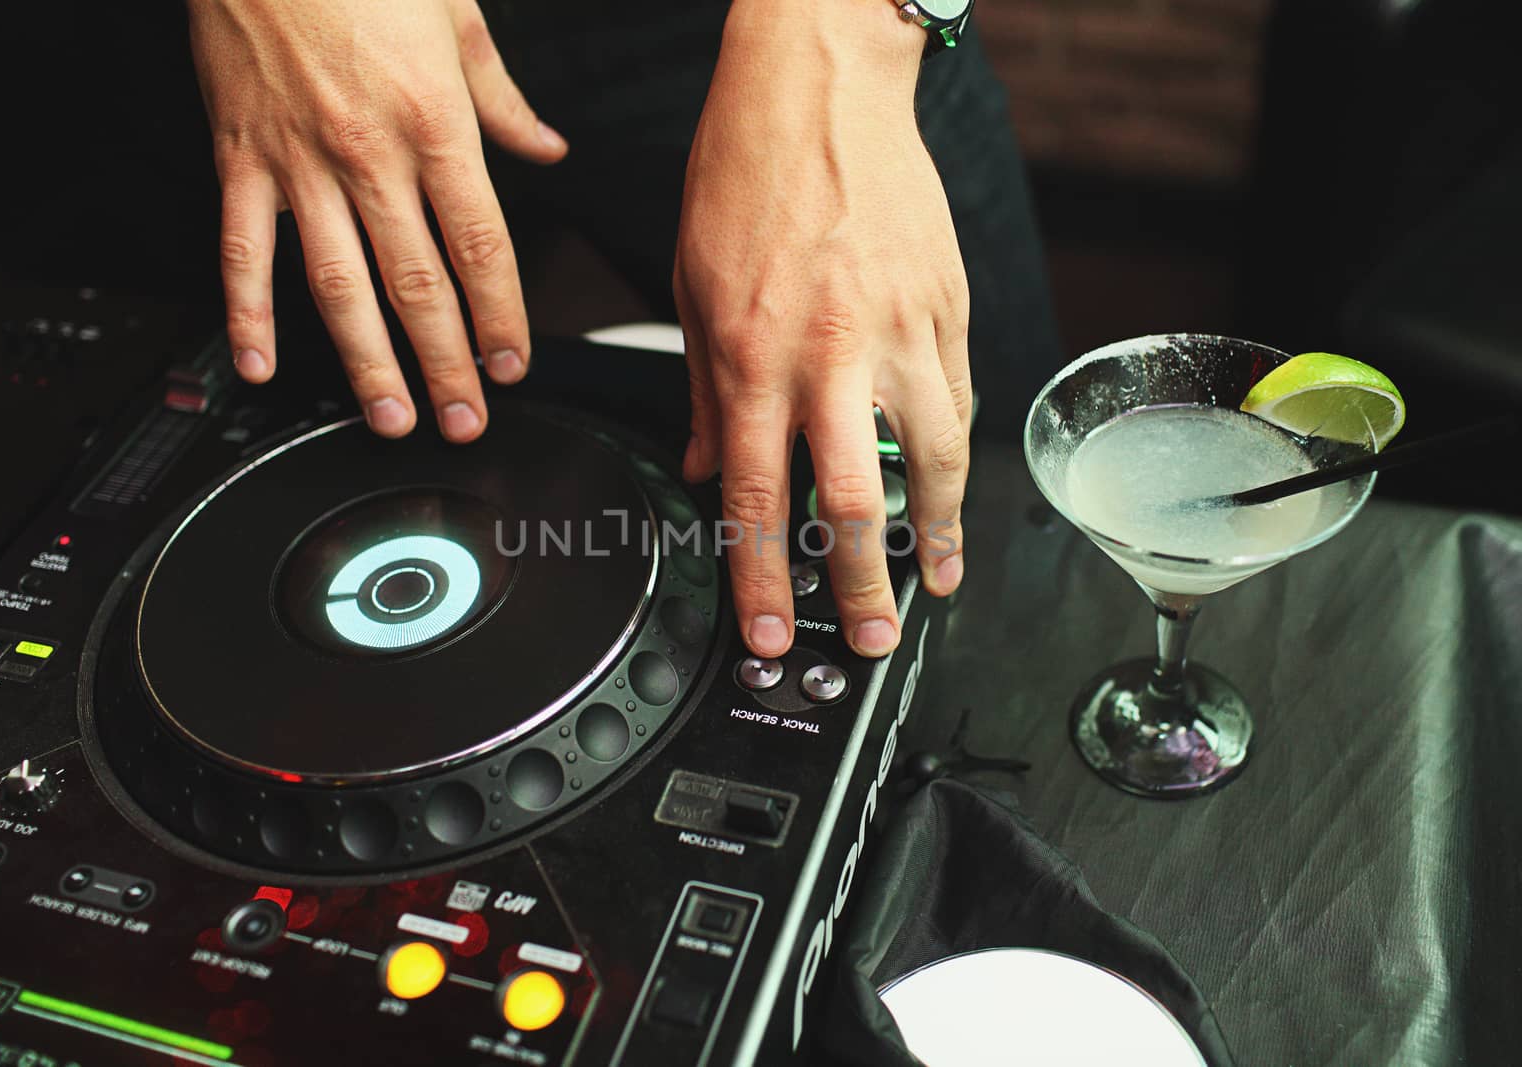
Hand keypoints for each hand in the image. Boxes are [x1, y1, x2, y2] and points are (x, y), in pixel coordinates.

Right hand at [188, 0, 566, 440]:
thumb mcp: (458, 19)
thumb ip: (503, 100)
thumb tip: (548, 149)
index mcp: (436, 126)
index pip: (481, 248)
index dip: (501, 318)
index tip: (513, 365)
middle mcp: (371, 157)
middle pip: (419, 286)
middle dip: (448, 366)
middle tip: (466, 421)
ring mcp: (301, 164)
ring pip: (339, 287)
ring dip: (368, 364)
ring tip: (391, 417)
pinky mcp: (241, 159)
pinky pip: (243, 251)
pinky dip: (248, 313)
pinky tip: (260, 365)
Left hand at [675, 0, 970, 659]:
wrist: (820, 83)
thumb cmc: (747, 171)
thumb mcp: (690, 284)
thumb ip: (701, 391)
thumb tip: (705, 469)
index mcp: (752, 355)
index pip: (757, 499)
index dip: (763, 583)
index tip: (770, 635)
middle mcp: (829, 355)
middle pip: (853, 504)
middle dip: (861, 590)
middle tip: (870, 640)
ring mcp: (900, 332)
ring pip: (932, 462)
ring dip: (937, 538)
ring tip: (937, 583)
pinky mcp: (947, 306)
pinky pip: (957, 398)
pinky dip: (955, 455)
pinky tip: (951, 488)